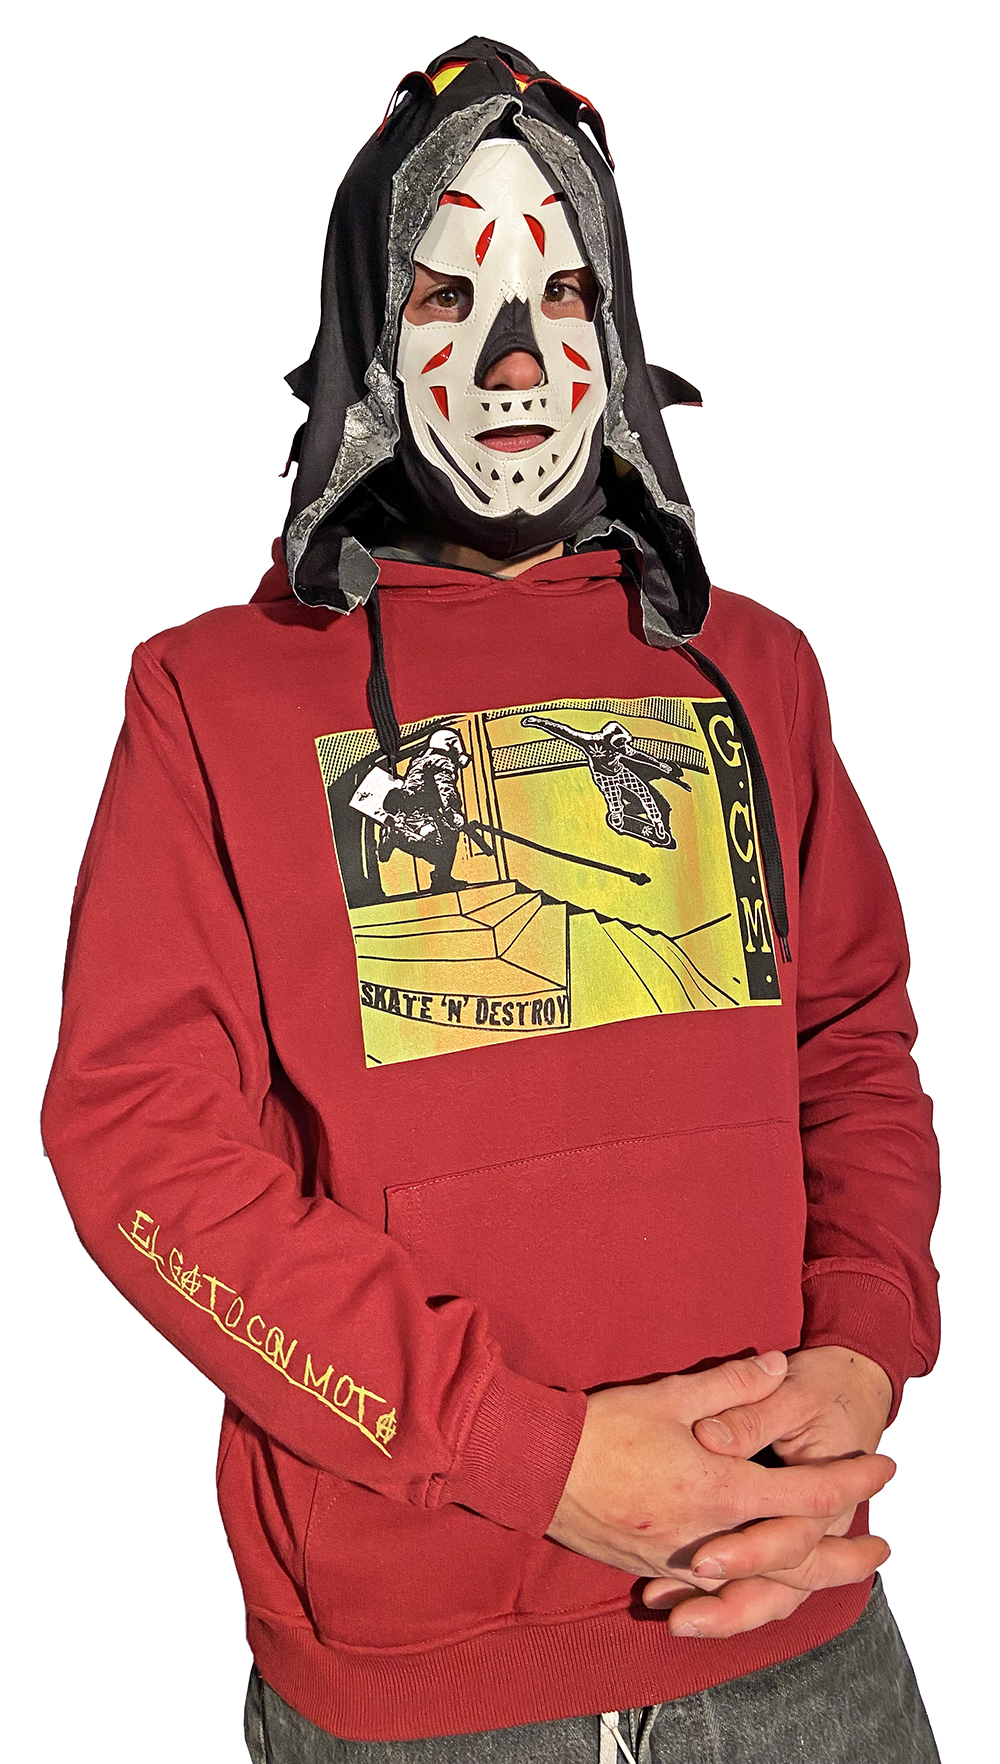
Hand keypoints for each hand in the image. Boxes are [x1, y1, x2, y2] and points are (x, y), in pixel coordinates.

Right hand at [545, 1351, 893, 1633]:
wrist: (533, 1468)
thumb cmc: (599, 1429)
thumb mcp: (669, 1395)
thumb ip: (731, 1384)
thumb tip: (778, 1364)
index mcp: (717, 1490)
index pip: (804, 1494)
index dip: (850, 1481)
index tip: (883, 1470)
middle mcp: (706, 1536)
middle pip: (794, 1559)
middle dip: (843, 1558)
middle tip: (880, 1550)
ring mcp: (679, 1560)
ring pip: (756, 1584)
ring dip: (801, 1579)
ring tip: (832, 1574)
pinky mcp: (652, 1569)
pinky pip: (713, 1592)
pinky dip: (744, 1590)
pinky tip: (756, 1583)